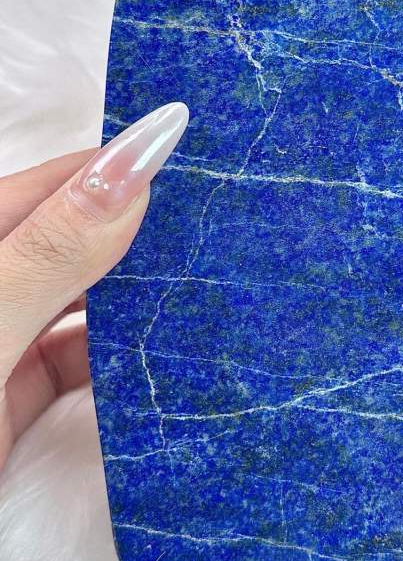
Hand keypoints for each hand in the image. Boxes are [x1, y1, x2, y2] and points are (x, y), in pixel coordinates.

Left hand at [0, 103, 187, 468]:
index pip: (52, 187)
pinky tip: (167, 354)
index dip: (120, 168)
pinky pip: (79, 365)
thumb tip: (135, 163)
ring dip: (138, 299)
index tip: (201, 158)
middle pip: (73, 242)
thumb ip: (50, 251)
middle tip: (223, 223)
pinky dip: (122, 359)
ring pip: (82, 305)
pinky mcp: (12, 402)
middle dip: (142, 233)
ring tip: (213, 280)